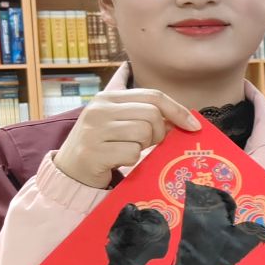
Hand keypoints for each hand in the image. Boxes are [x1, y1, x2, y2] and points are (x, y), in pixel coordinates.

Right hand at [54, 89, 201, 188]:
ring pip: (143, 133)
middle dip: (159, 133)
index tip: (193, 126)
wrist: (70, 169)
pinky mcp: (93, 152)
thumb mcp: (118, 120)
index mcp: (107, 97)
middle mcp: (99, 109)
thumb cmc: (102, 143)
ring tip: (128, 149)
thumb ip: (144, 112)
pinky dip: (131, 160)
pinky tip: (118, 160)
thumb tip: (183, 116)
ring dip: (144, 147)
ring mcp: (94, 130)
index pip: (153, 95)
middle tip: (148, 143)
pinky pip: (132, 153)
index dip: (177, 110)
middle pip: (152, 115)